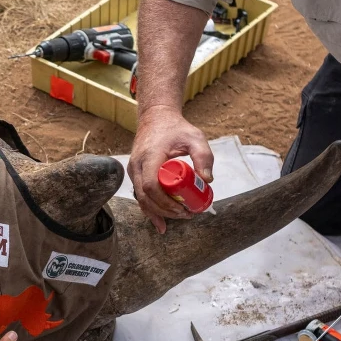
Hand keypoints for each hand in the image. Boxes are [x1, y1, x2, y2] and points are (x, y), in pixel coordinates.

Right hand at [128, 106, 213, 232]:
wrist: (156, 118)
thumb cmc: (176, 128)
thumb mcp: (195, 138)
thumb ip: (204, 156)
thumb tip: (207, 181)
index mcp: (150, 156)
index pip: (151, 185)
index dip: (165, 202)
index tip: (183, 207)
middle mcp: (137, 165)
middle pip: (145, 196)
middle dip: (164, 210)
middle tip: (185, 215)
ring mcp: (133, 170)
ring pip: (141, 198)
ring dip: (158, 213)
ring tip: (178, 217)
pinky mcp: (135, 173)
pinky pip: (140, 195)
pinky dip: (150, 210)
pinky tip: (160, 223)